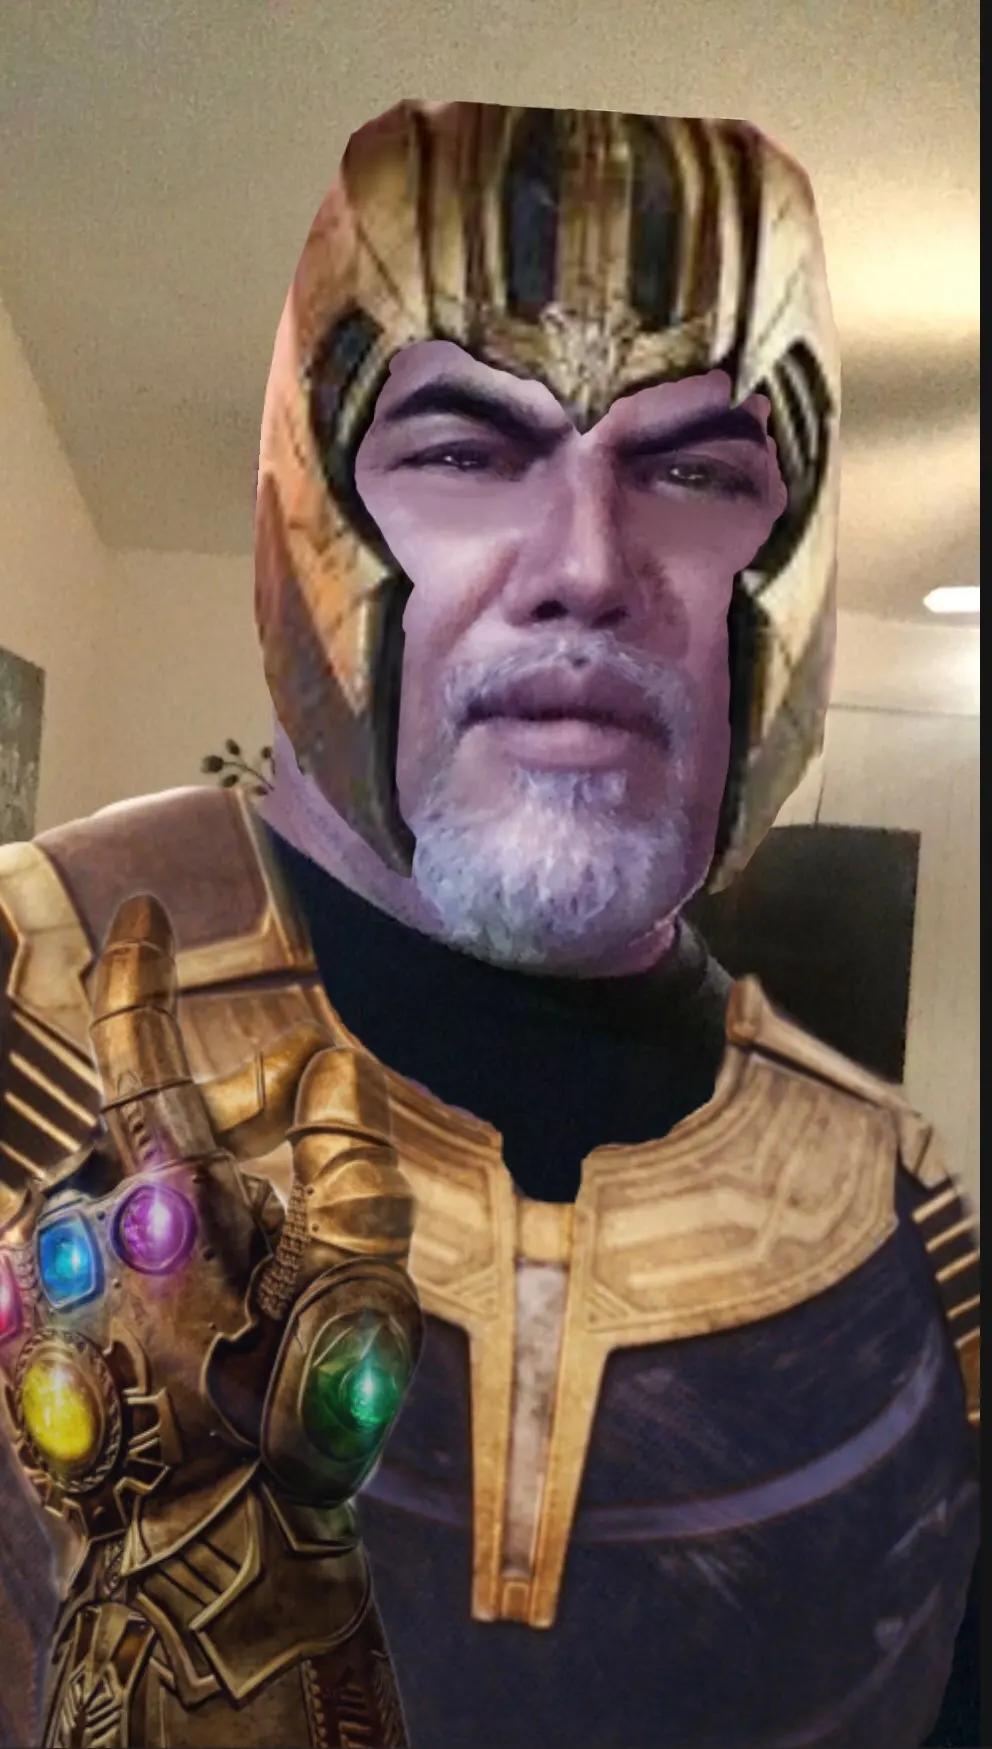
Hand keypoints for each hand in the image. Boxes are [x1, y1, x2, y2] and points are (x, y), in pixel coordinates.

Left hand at [3, 890, 420, 1536]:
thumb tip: (332, 1064)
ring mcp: (44, 1281)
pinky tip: (186, 1340)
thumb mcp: (360, 1282)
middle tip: (296, 1160)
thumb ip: (350, 1156)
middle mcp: (84, 1223)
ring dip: (197, 1231)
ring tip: (244, 1315)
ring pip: (137, 1210)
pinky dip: (141, 1275)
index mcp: (166, 1198)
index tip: (142, 913)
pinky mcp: (19, 1334)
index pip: (140, 1049)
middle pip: (170, 1140)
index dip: (139, 973)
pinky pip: (91, 1264)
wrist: (199, 1553)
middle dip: (243, 1139)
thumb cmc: (285, 1420)